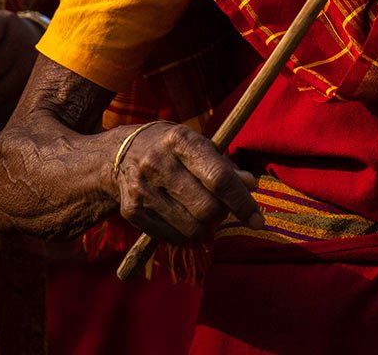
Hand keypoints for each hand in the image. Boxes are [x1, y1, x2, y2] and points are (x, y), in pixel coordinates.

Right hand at [111, 122, 262, 243]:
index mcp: (180, 140)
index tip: (258, 220)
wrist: (119, 155)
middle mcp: (157, 163)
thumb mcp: (199, 144)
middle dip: (223, 214)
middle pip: (207, 208)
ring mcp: (142, 190)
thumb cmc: (172, 148)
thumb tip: (251, 186)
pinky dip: (188, 234)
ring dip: (207, 226)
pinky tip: (185, 217)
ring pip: (192, 228)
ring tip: (203, 211)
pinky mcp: (132, 212)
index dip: (242, 202)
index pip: (219, 178)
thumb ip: (226, 166)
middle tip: (221, 207)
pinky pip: (174, 237)